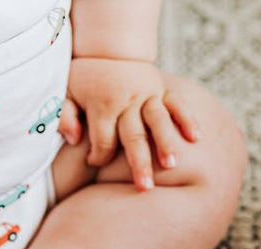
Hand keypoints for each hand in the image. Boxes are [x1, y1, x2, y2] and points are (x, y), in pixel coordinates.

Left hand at [60, 58, 200, 190]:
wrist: (110, 48)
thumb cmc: (85, 78)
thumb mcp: (65, 92)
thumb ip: (64, 115)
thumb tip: (74, 139)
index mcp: (103, 104)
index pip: (103, 140)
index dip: (98, 156)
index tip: (94, 162)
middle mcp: (128, 100)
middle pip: (134, 136)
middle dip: (139, 163)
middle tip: (145, 187)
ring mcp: (148, 94)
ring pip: (159, 121)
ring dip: (166, 143)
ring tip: (172, 165)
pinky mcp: (163, 89)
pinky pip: (178, 103)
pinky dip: (187, 119)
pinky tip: (196, 138)